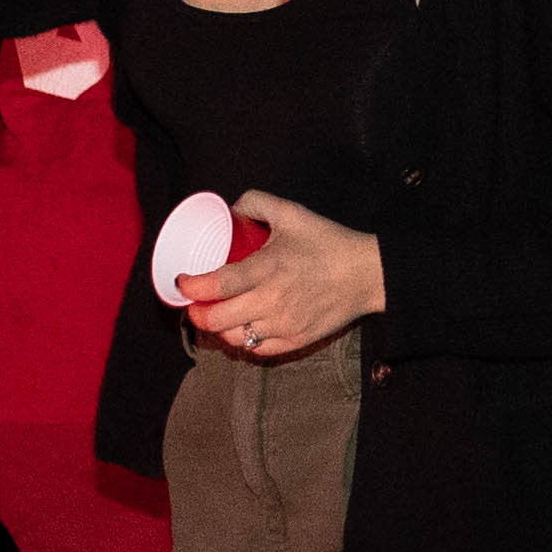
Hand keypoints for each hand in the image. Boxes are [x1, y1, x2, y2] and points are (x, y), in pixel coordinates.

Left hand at [188, 190, 381, 358]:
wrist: (369, 275)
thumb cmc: (330, 244)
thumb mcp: (293, 213)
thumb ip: (257, 203)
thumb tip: (230, 209)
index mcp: (268, 268)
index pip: (216, 285)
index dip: (191, 287)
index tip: (182, 281)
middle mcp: (272, 301)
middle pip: (217, 320)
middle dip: (197, 312)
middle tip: (194, 301)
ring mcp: (284, 325)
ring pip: (233, 338)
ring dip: (218, 328)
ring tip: (216, 314)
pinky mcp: (295, 341)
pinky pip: (256, 349)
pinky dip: (243, 340)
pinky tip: (242, 327)